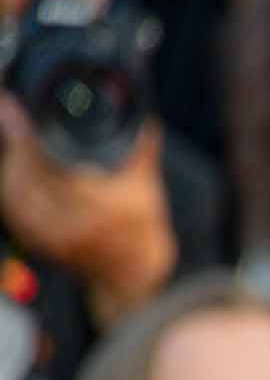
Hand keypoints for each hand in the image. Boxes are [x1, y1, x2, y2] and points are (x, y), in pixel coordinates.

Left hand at [0, 95, 175, 326]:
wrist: (134, 273)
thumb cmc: (141, 228)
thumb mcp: (147, 185)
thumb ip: (141, 147)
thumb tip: (141, 113)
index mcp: (100, 210)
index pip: (50, 164)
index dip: (26, 134)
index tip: (12, 106)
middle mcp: (72, 226)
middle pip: (24, 175)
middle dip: (14, 143)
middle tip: (9, 114)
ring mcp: (52, 237)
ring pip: (14, 191)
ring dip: (11, 163)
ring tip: (14, 138)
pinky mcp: (38, 243)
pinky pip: (13, 210)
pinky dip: (10, 186)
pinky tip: (13, 170)